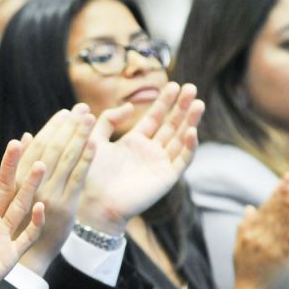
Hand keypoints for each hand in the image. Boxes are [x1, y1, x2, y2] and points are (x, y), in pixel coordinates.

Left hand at [0, 134, 46, 288]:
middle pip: (4, 189)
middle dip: (11, 166)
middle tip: (19, 143)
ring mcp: (3, 237)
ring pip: (20, 207)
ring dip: (29, 187)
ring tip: (39, 166)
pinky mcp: (10, 256)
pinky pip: (26, 237)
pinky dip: (34, 223)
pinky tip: (39, 206)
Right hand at [16, 104, 97, 274]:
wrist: (28, 257)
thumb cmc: (19, 224)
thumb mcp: (13, 194)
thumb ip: (20, 165)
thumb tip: (23, 136)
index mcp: (16, 179)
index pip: (35, 146)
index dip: (52, 127)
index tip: (64, 112)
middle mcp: (31, 184)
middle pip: (51, 149)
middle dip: (67, 127)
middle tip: (80, 109)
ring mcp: (49, 195)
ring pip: (64, 160)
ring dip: (78, 136)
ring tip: (89, 117)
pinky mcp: (65, 207)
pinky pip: (77, 179)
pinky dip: (85, 160)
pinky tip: (95, 144)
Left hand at [77, 82, 202, 234]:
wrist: (93, 204)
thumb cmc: (90, 175)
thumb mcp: (94, 140)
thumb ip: (107, 120)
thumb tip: (128, 106)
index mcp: (134, 142)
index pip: (154, 117)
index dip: (165, 102)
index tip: (174, 84)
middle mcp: (150, 151)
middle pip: (171, 125)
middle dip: (181, 107)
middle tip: (191, 87)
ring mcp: (159, 164)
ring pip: (180, 139)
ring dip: (190, 122)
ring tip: (198, 103)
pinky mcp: (166, 179)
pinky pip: (181, 161)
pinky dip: (188, 147)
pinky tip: (192, 131)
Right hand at [223, 174, 288, 288]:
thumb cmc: (246, 271)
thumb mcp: (239, 248)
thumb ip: (244, 227)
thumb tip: (250, 207)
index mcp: (249, 234)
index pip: (265, 208)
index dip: (276, 193)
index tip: (286, 179)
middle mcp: (259, 239)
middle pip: (273, 212)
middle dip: (283, 194)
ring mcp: (270, 249)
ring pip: (280, 223)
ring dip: (288, 206)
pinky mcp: (281, 260)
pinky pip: (288, 243)